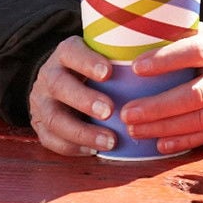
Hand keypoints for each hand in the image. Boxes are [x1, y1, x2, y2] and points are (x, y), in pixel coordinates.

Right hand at [27, 35, 120, 156]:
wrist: (61, 81)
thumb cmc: (94, 67)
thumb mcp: (103, 53)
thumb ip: (124, 53)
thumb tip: (163, 54)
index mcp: (66, 53)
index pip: (71, 52)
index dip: (87, 62)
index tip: (109, 72)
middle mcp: (49, 75)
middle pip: (59, 86)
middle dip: (84, 100)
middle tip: (110, 110)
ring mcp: (41, 101)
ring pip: (53, 118)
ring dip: (82, 132)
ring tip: (110, 140)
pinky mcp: (39, 124)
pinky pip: (50, 139)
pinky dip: (72, 147)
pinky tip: (94, 150)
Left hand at [118, 22, 202, 155]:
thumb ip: (183, 36)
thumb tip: (138, 34)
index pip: (195, 52)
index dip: (166, 60)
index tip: (137, 67)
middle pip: (194, 94)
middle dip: (158, 106)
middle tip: (127, 112)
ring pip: (198, 119)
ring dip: (164, 127)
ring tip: (134, 128)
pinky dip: (183, 141)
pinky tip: (160, 144)